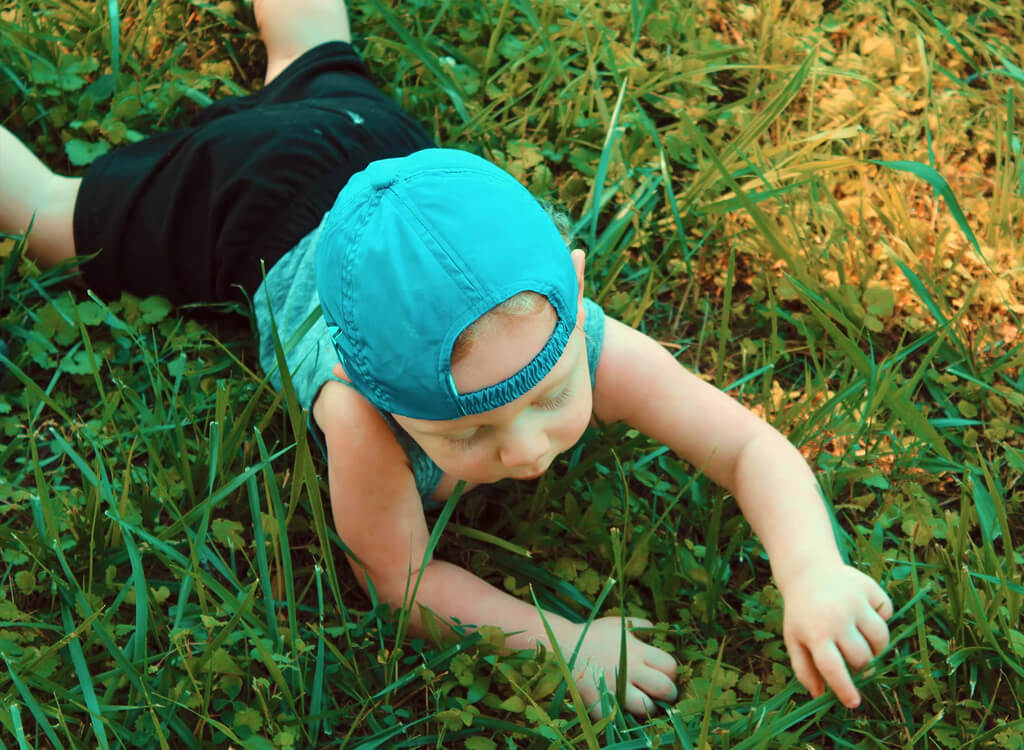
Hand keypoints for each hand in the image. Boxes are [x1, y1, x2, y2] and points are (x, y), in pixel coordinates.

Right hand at [559, 617, 677, 718]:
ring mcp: (615, 689)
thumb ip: (640, 625)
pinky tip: (620, 707)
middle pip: (665, 689)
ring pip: (646, 707)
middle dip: (667, 693)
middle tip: (660, 693)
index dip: (670, 672)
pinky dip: (622, 715)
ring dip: (647, 707)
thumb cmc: (593, 634)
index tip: (663, 674)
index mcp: (636, 651)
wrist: (561, 646)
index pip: (669, 667)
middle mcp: (629, 670)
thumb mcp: (618, 624)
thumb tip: (656, 632)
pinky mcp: (600, 703)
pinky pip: (619, 717)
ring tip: (642, 702)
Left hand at [779, 564, 892, 708]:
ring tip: (862, 640)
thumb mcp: (793, 639)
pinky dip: (881, 618)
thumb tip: (820, 695)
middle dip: (861, 666)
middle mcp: (836, 617)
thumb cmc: (802, 613)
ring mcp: (855, 600)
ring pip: (881, 639)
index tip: (854, 702)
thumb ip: (804, 669)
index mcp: (815, 632)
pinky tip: (864, 613)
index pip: (833, 668)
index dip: (845, 689)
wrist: (808, 571)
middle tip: (853, 659)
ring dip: (876, 647)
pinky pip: (887, 613)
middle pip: (862, 658)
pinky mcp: (869, 587)